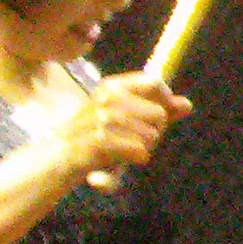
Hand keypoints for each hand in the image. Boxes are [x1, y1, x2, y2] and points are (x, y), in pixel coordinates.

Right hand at [65, 71, 189, 179]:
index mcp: (112, 86)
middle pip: (159, 114)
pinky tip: (121, 161)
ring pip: (151, 135)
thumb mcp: (125, 120)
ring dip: (144, 149)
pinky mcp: (98, 141)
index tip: (157, 117)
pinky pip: (139, 151)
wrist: (55, 159)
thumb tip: (186, 105)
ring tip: (123, 151)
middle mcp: (106, 97)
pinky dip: (136, 159)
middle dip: (154, 132)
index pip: (153, 82)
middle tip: (132, 141)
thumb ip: (158, 110)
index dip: (164, 101)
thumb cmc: (94, 139)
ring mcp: (101, 118)